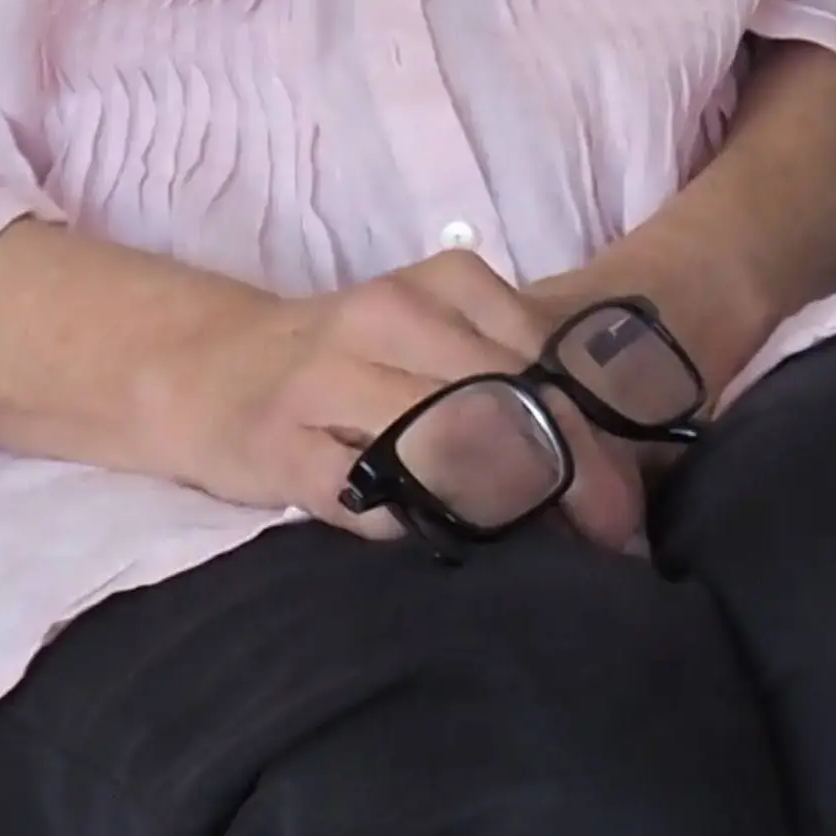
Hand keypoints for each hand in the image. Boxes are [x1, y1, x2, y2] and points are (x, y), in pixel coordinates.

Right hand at [163, 249, 647, 553]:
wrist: (208, 366)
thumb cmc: (347, 361)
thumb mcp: (431, 338)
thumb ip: (508, 376)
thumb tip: (612, 459)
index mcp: (438, 285)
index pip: (540, 361)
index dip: (594, 438)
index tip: (627, 502)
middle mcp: (384, 319)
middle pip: (501, 402)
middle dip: (566, 479)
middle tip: (607, 538)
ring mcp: (325, 382)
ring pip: (439, 442)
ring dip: (502, 507)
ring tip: (542, 551)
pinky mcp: (277, 447)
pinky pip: (366, 497)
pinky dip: (414, 525)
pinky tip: (440, 542)